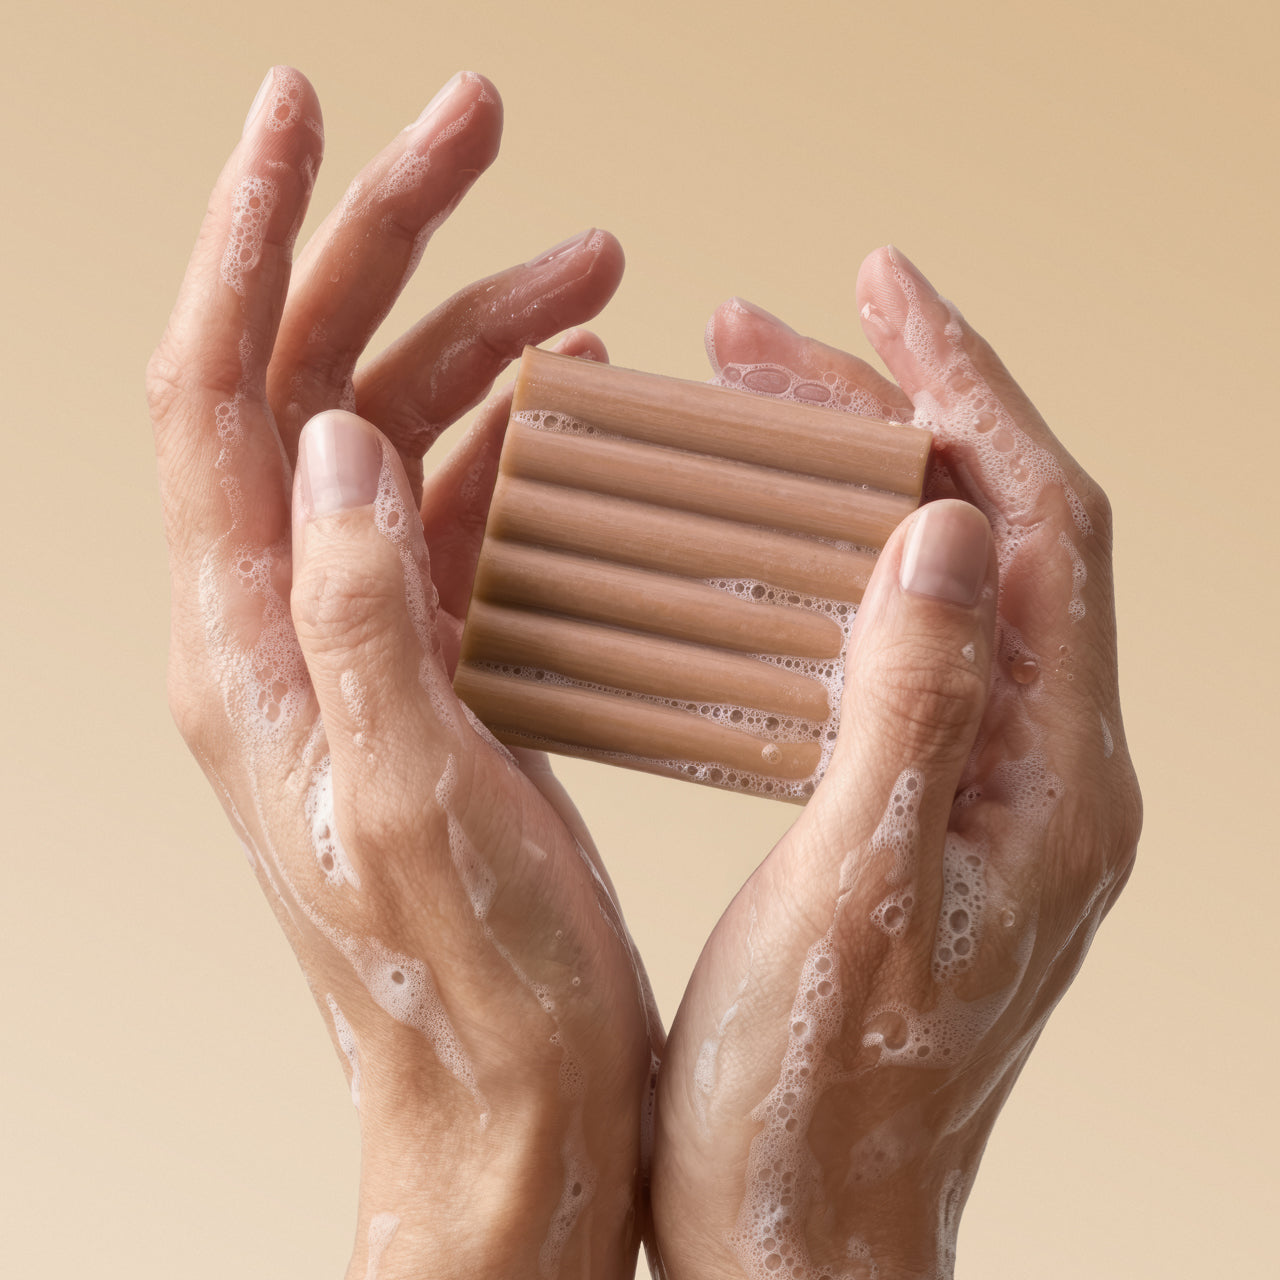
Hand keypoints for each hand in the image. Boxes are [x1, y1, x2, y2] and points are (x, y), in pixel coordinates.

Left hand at [146, 66, 658, 1279]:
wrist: (511, 1107)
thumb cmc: (473, 991)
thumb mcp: (408, 801)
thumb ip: (355, 618)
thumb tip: (340, 437)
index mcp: (247, 646)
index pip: (216, 385)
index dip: (254, 236)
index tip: (306, 108)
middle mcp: (282, 626)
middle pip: (314, 376)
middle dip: (394, 239)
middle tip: (489, 130)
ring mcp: (358, 640)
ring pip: (398, 430)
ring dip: (483, 333)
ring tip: (596, 266)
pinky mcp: (433, 668)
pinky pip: (456, 511)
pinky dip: (513, 434)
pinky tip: (576, 399)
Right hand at [651, 252, 1141, 1277]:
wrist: (805, 1237)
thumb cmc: (815, 1100)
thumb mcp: (855, 890)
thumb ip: (911, 705)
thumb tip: (938, 525)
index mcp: (1054, 778)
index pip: (1037, 522)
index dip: (961, 385)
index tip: (877, 284)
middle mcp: (1041, 770)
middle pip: (981, 534)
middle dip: (878, 418)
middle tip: (750, 345)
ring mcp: (982, 792)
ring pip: (925, 586)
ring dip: (839, 490)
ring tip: (734, 420)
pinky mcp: (916, 817)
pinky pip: (880, 656)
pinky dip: (810, 581)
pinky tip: (734, 564)